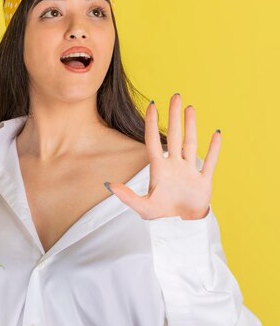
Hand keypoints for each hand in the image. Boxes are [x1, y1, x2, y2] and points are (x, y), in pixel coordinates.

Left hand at [105, 93, 219, 220]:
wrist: (180, 229)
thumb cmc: (161, 217)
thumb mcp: (142, 207)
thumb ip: (126, 196)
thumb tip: (109, 185)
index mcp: (158, 169)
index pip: (153, 141)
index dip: (152, 123)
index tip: (152, 105)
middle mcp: (174, 166)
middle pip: (174, 135)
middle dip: (174, 116)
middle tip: (175, 96)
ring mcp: (189, 171)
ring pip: (190, 143)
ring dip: (191, 126)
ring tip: (190, 108)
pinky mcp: (203, 180)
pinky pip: (209, 161)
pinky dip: (214, 149)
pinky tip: (216, 133)